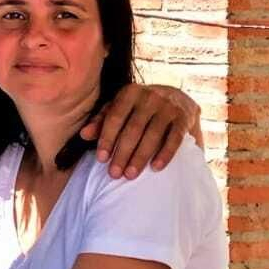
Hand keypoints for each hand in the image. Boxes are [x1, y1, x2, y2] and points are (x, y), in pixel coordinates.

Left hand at [79, 83, 201, 178]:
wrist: (177, 98)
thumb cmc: (139, 107)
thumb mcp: (119, 108)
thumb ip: (101, 120)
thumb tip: (84, 134)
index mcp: (129, 92)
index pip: (114, 118)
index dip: (107, 139)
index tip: (101, 159)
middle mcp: (150, 97)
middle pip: (133, 129)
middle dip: (122, 153)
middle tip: (114, 174)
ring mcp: (168, 107)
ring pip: (153, 135)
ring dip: (140, 157)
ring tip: (130, 175)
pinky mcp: (184, 118)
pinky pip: (174, 139)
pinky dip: (165, 154)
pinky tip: (155, 168)